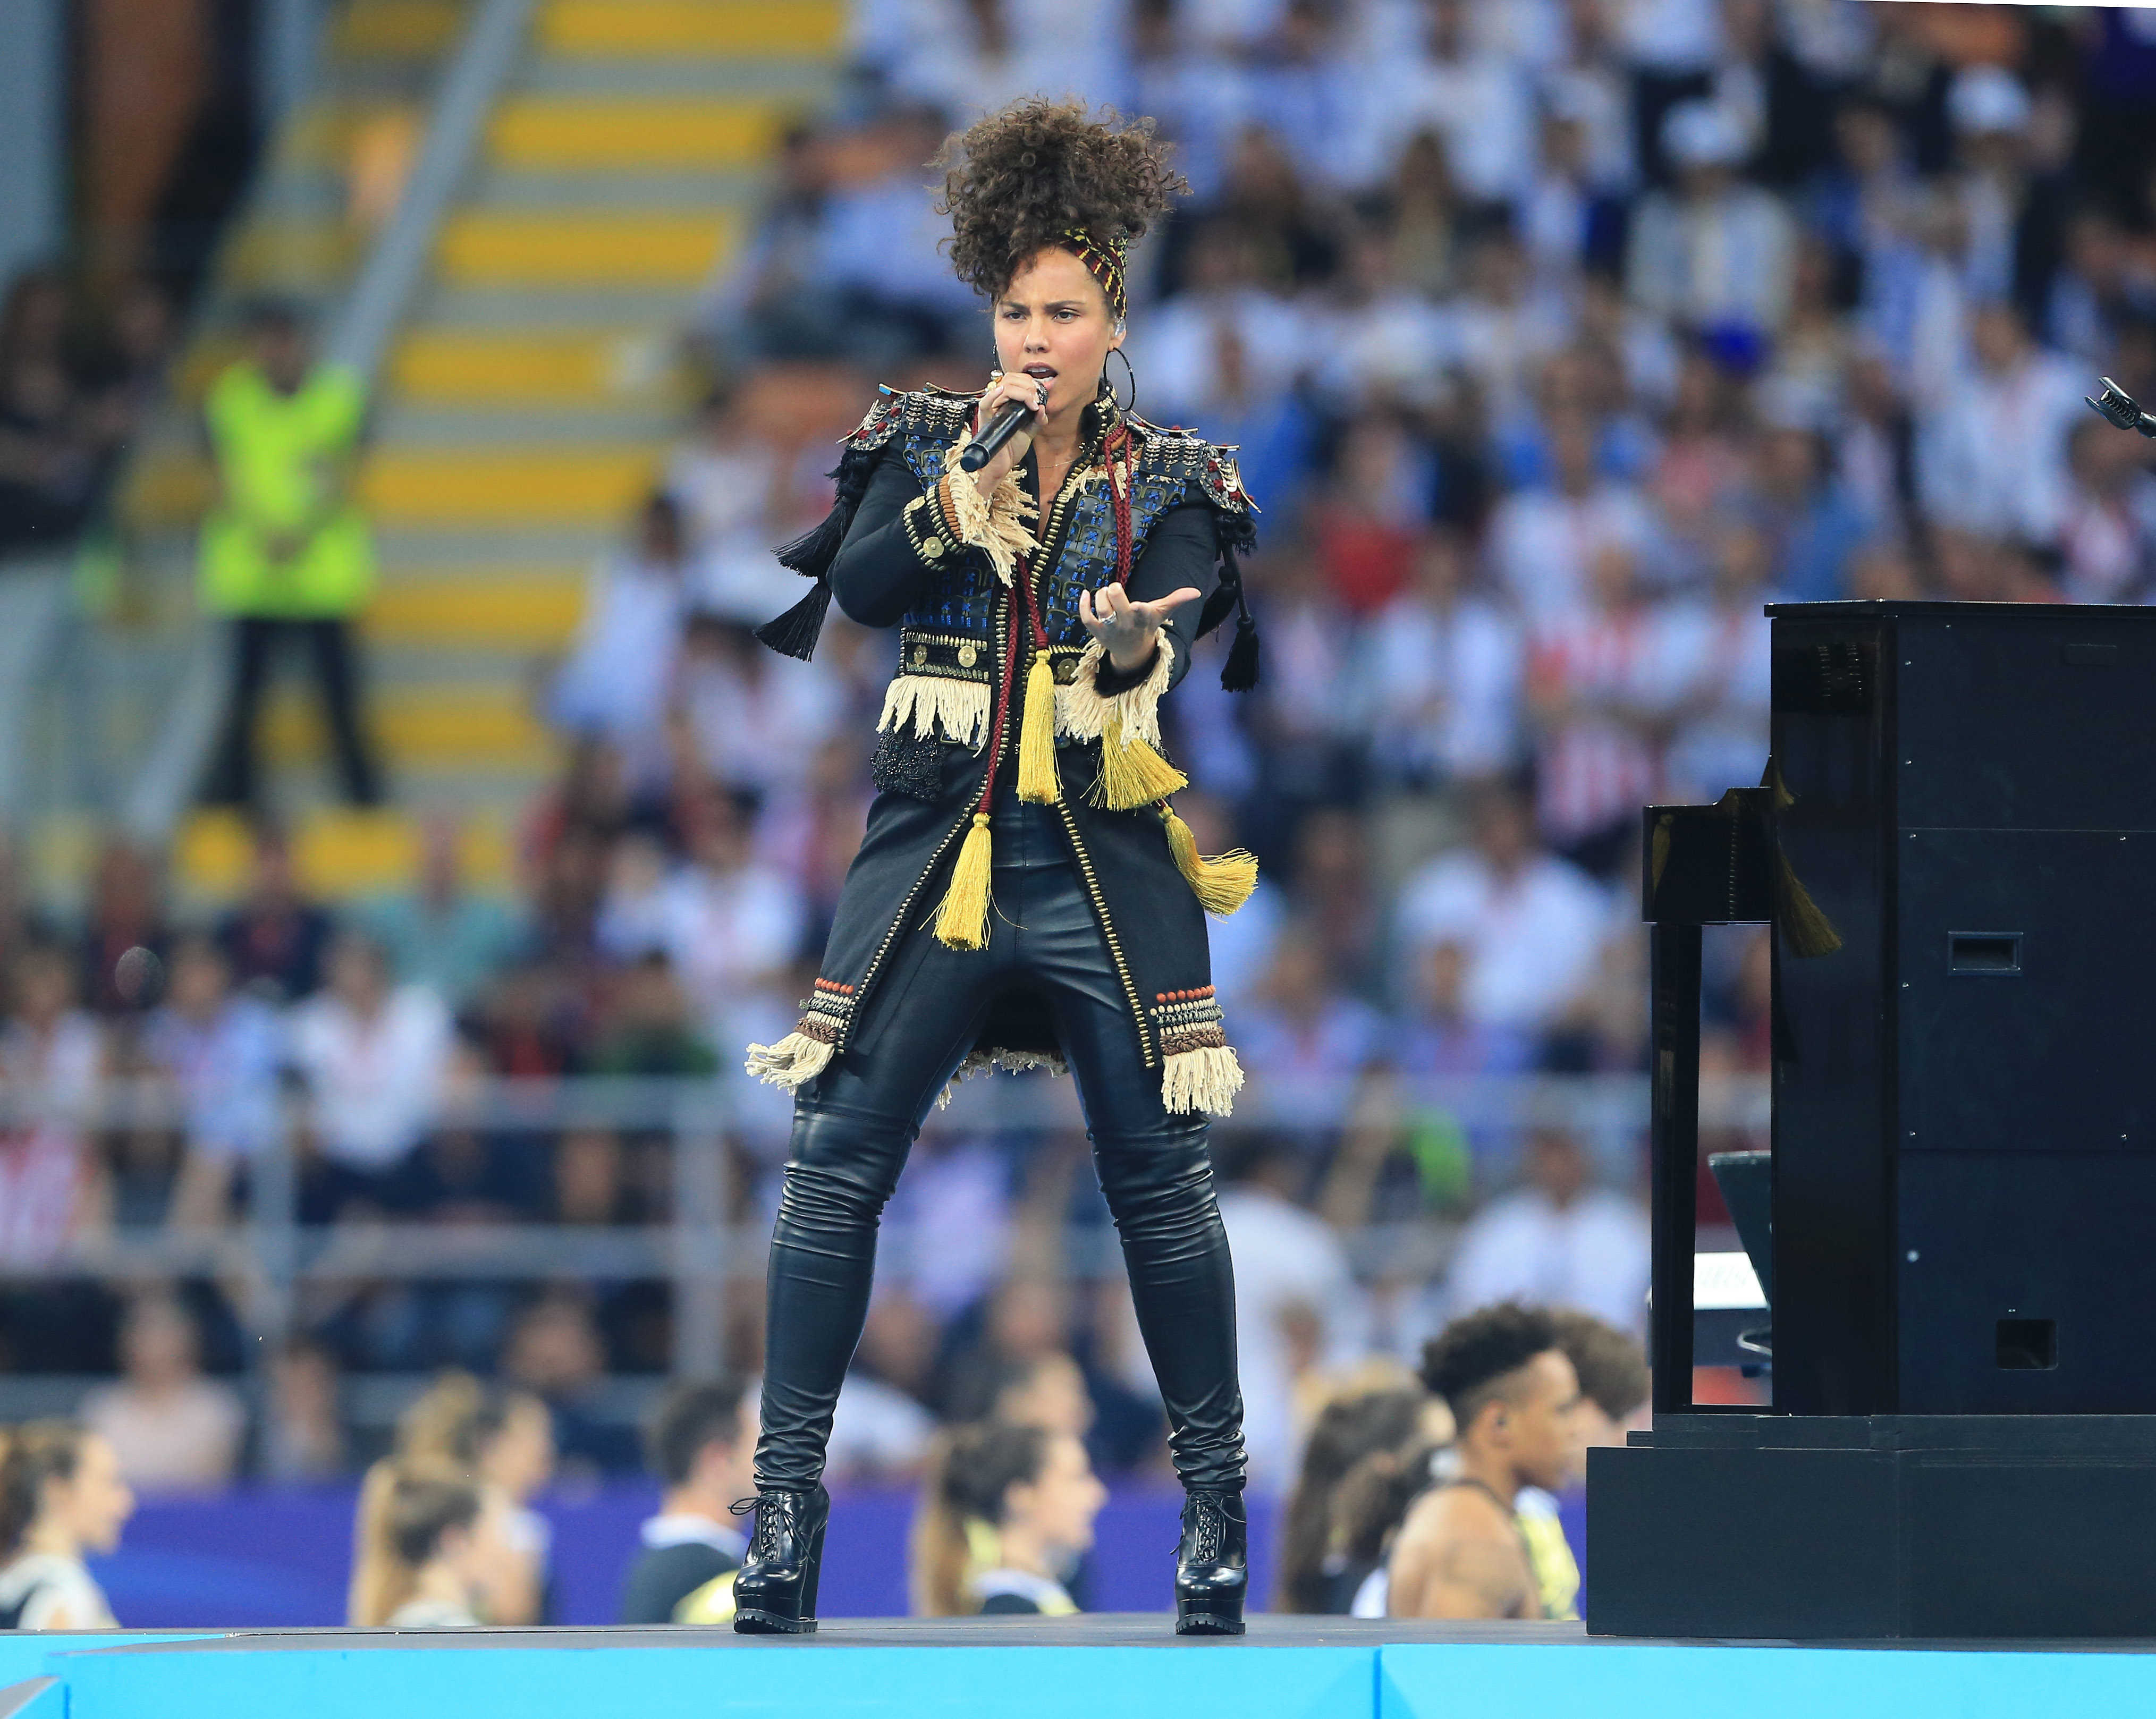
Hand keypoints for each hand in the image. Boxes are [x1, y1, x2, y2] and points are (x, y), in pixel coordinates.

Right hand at [968, 370, 1047, 494]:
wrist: (1003, 466)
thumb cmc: (1011, 449)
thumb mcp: (1030, 432)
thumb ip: (1038, 420)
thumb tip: (1042, 407)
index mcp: (1006, 403)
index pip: (1014, 380)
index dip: (1029, 381)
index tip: (1039, 393)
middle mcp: (997, 404)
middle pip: (1008, 380)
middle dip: (1027, 386)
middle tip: (1035, 399)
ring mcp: (990, 411)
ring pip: (1001, 388)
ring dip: (1020, 391)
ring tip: (1031, 403)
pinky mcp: (985, 420)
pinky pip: (984, 403)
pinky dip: (993, 395)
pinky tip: (1003, 391)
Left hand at [1079, 582, 1201, 673]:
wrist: (1133, 652)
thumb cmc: (1146, 626)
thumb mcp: (1161, 613)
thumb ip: (1177, 600)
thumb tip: (1196, 591)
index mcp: (1143, 619)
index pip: (1141, 615)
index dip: (1139, 610)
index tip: (1138, 605)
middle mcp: (1126, 626)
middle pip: (1115, 609)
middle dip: (1114, 593)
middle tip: (1115, 588)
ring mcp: (1111, 630)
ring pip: (1101, 611)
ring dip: (1100, 597)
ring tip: (1105, 593)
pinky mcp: (1098, 633)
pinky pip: (1086, 619)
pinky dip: (1083, 606)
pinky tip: (1084, 593)